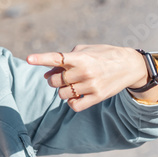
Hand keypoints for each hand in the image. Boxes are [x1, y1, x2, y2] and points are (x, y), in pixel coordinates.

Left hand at [27, 44, 148, 111]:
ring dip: (63, 90)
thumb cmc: (102, 55)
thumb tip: (46, 74)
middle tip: (62, 76)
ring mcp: (91, 86)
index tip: (28, 59)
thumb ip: (63, 60)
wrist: (129, 65)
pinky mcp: (97, 97)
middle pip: (55, 81)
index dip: (41, 58)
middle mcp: (85, 71)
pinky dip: (71, 102)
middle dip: (54, 79)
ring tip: (72, 84)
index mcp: (80, 57)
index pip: (56, 58)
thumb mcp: (84, 51)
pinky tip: (76, 95)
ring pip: (62, 94)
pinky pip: (74, 105)